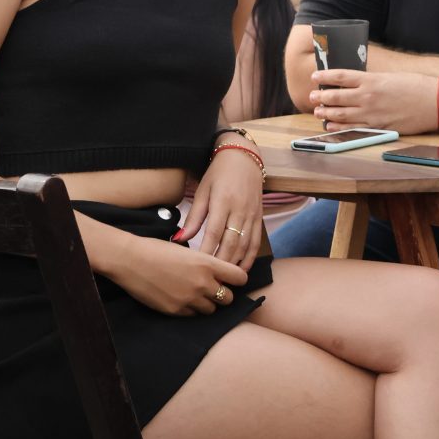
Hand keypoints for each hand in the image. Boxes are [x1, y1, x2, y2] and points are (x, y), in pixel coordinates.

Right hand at [106, 234, 247, 315]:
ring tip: (196, 294)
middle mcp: (202, 283)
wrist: (130, 259)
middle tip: (213, 289)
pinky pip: (193, 315)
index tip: (231, 279)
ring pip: (211, 310)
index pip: (240, 278)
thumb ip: (206, 264)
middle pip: (228, 298)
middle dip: (223, 294)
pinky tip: (182, 299)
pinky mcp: (175, 311)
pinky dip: (191, 309)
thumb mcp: (188, 251)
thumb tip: (220, 274)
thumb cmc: (157, 249)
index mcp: (208, 264)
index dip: (237, 279)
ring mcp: (189, 299)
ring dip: (207, 304)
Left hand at [178, 142, 266, 269]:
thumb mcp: (202, 191)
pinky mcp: (259, 217)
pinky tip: (241, 269)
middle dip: (221, 264)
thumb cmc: (219, 174)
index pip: (214, 233)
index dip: (206, 252)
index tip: (197, 268)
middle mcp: (240, 209)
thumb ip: (193, 217)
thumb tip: (179, 240)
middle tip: (210, 281)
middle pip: (231, 243)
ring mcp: (252, 214)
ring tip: (224, 280)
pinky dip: (249, 258)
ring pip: (245, 245)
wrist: (244, 158)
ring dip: (235, 264)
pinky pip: (256, 242)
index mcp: (223, 201)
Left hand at [309, 69, 437, 133]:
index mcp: (371, 79)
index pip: (341, 76)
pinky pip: (352, 127)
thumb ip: (373, 81)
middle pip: (336, 96)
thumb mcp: (391, 77)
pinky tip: (330, 125)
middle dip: (321, 96)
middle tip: (312, 96)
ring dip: (326, 112)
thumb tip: (359, 84)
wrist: (435, 102)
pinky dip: (339, 126)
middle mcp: (368, 96)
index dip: (325, 76)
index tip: (315, 75)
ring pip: (341, 113)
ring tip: (317, 111)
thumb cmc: (417, 86)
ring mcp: (371, 112)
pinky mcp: (378, 126)